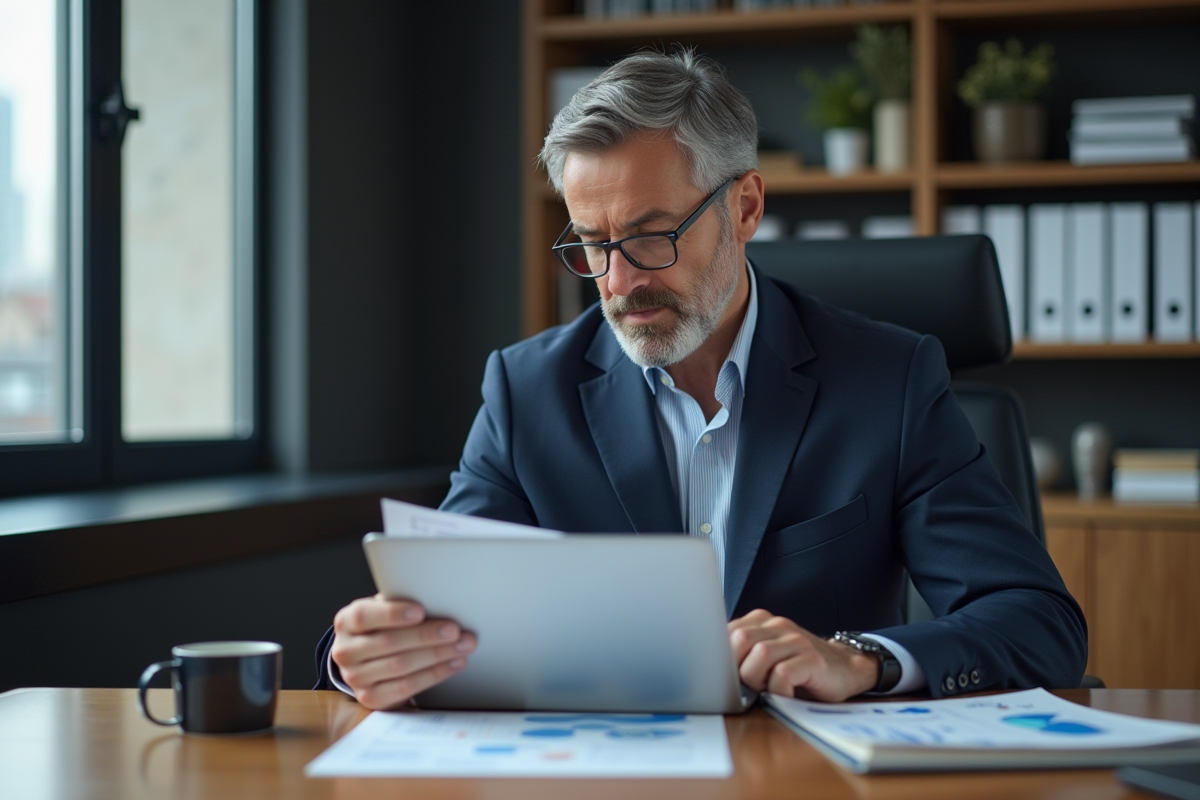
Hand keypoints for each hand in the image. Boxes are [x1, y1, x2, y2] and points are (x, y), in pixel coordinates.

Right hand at [330, 595, 475, 709]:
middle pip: (389, 643)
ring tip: (462, 646)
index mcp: (346, 622)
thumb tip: (437, 598)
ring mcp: (355, 677)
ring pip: (400, 666)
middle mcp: (345, 651)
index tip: (420, 611)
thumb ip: (400, 604)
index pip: (364, 616)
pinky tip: (453, 664)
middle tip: (455, 630)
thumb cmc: (383, 627)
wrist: (368, 661)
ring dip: (437, 656)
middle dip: (426, 636)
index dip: (393, 614)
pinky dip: (434, 675)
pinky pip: (406, 687)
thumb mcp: (384, 611)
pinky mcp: (371, 698)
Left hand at [729, 609, 878, 701]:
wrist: (846, 669)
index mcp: (762, 622)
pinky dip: (778, 691)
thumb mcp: (768, 657)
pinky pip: (783, 675)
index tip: (724, 676)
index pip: (726, 632)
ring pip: (760, 656)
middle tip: (751, 686)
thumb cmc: (801, 669)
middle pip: (739, 641)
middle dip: (738, 670)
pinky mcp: (812, 659)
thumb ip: (744, 655)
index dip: (721, 658)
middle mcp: (778, 626)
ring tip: (769, 690)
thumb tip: (712, 672)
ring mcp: (796, 640)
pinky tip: (786, 695)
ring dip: (758, 681)